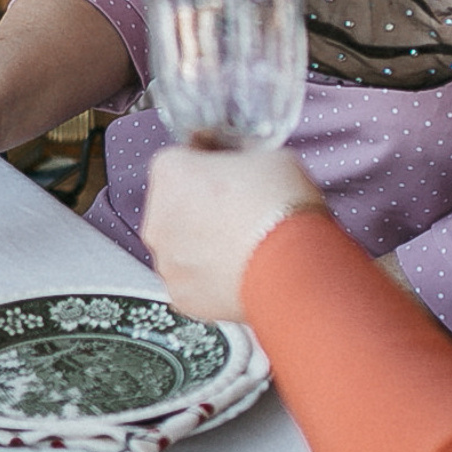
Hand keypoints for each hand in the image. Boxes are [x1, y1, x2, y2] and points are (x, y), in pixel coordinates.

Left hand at [141, 146, 327, 323]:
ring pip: (182, 244)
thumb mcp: (269, 156)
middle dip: (201, 204)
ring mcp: (167, 261)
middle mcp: (157, 217)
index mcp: (170, 173)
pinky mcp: (181, 295)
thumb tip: (243, 162)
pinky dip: (210, 276)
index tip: (224, 166)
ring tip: (245, 243)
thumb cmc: (281, 209)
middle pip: (176, 204)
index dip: (206, 160)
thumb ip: (242, 157)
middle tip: (240, 207)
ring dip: (203, 241)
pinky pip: (192, 279)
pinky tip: (240, 269)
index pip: (180, 158)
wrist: (294, 268)